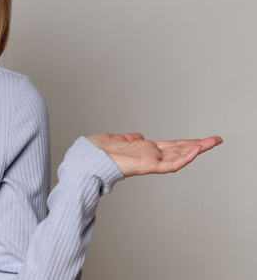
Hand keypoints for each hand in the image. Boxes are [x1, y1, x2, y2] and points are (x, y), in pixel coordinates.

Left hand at [87, 132, 222, 176]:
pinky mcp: (148, 167)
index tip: (200, 140)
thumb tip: (137, 137)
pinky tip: (196, 149)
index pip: (171, 146)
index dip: (186, 143)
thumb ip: (129, 139)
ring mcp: (150, 162)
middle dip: (198, 145)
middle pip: (179, 150)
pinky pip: (170, 163)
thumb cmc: (96, 152)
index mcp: (144, 150)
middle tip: (216, 140)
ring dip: (197, 149)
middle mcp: (150, 156)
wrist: (86, 160)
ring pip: (179, 156)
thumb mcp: (116, 140)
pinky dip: (184, 157)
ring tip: (213, 142)